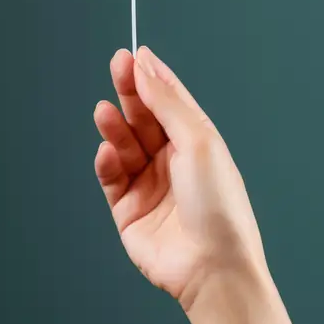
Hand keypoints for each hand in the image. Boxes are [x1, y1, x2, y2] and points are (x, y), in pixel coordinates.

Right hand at [94, 45, 266, 312]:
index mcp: (197, 142)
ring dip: (114, 126)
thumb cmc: (219, 205)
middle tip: (116, 67)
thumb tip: (146, 66)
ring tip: (105, 112)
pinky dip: (107, 162)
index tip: (133, 54)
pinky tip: (108, 152)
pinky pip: (111, 177)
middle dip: (130, 93)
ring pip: (124, 144)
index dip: (151, 77)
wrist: (212, 268)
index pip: (170, 101)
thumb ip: (167, 102)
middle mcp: (172, 161)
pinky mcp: (129, 211)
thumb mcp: (198, 141)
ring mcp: (150, 185)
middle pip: (144, 118)